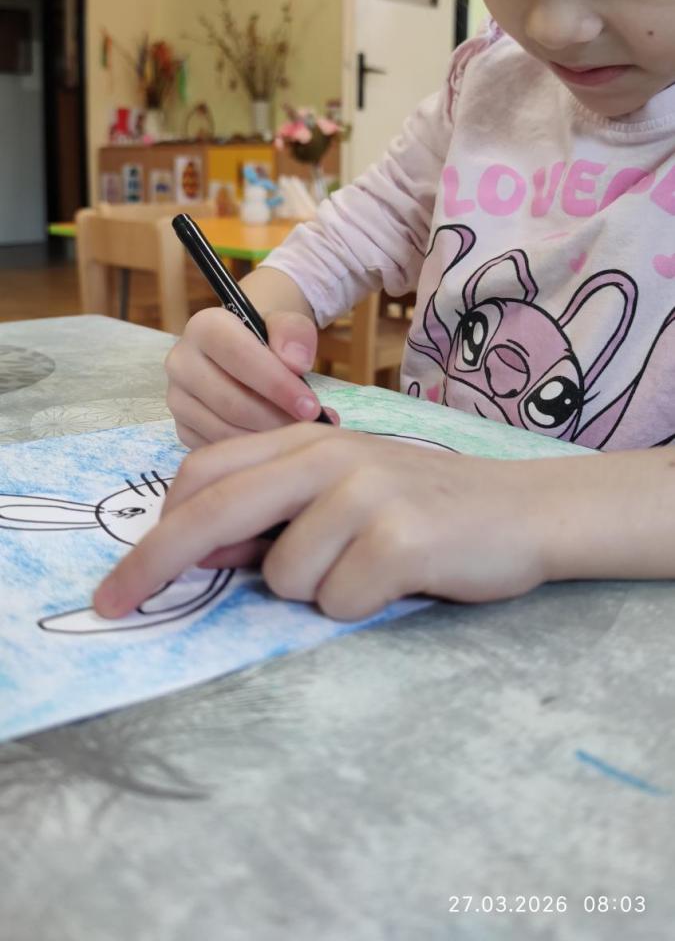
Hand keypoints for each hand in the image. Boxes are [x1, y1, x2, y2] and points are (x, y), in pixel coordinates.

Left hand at [93, 425, 546, 621]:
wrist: (520, 509)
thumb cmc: (421, 506)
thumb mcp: (340, 493)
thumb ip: (274, 512)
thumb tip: (201, 551)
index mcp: (306, 440)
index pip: (204, 475)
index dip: (154, 530)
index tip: (122, 582)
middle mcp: (329, 455)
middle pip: (215, 511)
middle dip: (154, 563)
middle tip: (111, 606)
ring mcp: (365, 493)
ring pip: (284, 576)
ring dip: (314, 591)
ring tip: (367, 567)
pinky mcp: (400, 538)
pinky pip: (339, 601)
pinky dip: (359, 605)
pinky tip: (399, 579)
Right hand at [165, 306, 336, 448]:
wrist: (246, 349)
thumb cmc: (269, 338)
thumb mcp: (288, 323)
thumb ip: (295, 333)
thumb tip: (297, 364)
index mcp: (204, 327)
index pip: (238, 356)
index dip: (277, 384)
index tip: (311, 406)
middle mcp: (181, 362)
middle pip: (231, 401)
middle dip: (277, 419)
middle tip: (311, 429)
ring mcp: (178, 399)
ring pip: (225, 430)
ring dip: (267, 438)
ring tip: (300, 434)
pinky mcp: (182, 428)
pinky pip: (218, 448)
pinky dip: (252, 449)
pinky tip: (276, 441)